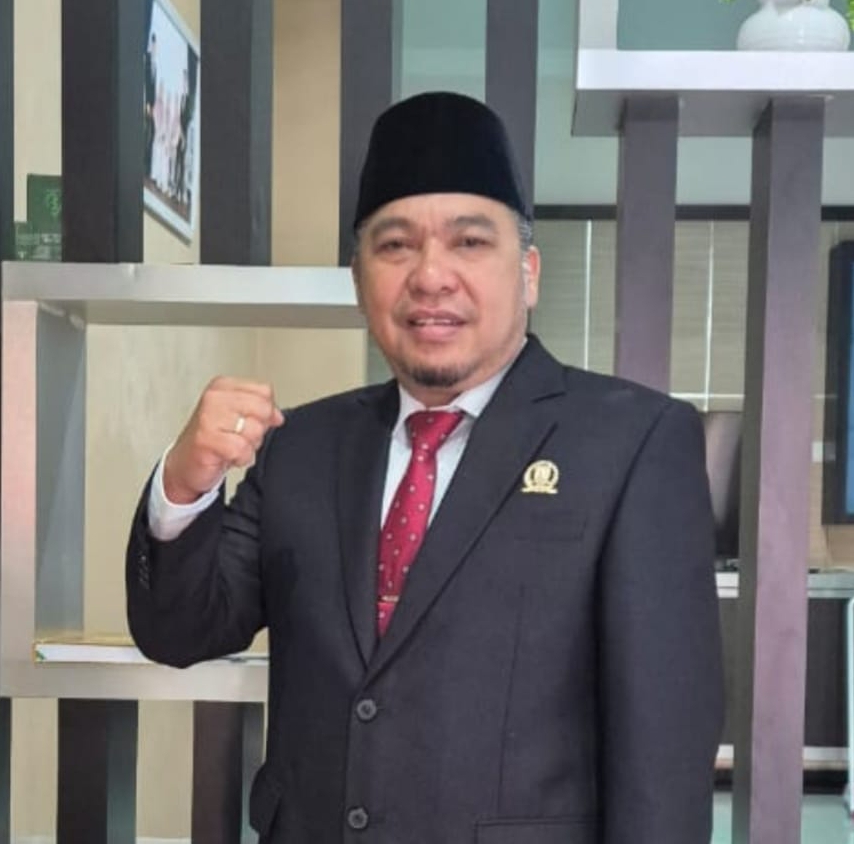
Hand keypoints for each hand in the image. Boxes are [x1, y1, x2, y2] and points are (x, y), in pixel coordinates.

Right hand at [163, 377, 284, 503]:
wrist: (185, 465)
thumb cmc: (211, 440)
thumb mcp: (237, 417)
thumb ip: (261, 410)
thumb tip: (278, 416)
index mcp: (222, 386)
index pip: (264, 391)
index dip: (266, 412)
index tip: (250, 422)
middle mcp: (214, 398)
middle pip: (262, 408)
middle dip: (258, 429)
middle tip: (240, 436)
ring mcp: (208, 417)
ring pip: (254, 429)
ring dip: (248, 446)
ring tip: (231, 446)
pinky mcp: (206, 439)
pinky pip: (242, 448)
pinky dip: (240, 458)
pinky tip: (227, 456)